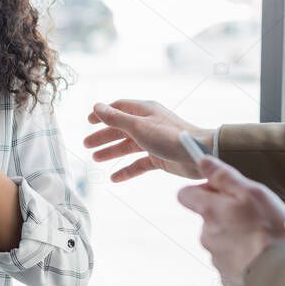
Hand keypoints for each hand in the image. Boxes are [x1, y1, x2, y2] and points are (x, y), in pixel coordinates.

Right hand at [83, 99, 211, 180]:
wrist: (198, 154)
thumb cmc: (170, 136)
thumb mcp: (138, 126)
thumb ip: (116, 118)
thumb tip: (96, 107)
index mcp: (144, 111)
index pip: (119, 108)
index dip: (103, 114)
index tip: (88, 121)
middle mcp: (148, 124)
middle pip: (121, 129)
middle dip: (104, 136)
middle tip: (86, 145)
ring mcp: (153, 142)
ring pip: (128, 147)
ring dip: (112, 152)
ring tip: (96, 159)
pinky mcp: (159, 158)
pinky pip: (139, 164)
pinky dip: (127, 170)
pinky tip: (114, 178)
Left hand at [177, 155, 284, 285]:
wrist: (280, 276)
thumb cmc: (268, 231)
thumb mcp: (251, 192)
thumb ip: (224, 176)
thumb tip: (203, 162)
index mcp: (210, 211)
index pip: (185, 194)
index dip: (203, 189)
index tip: (224, 191)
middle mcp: (206, 235)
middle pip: (208, 217)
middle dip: (226, 214)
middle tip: (253, 215)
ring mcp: (216, 258)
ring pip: (221, 239)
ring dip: (237, 235)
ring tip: (262, 237)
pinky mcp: (227, 278)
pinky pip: (232, 261)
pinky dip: (243, 256)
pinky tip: (262, 255)